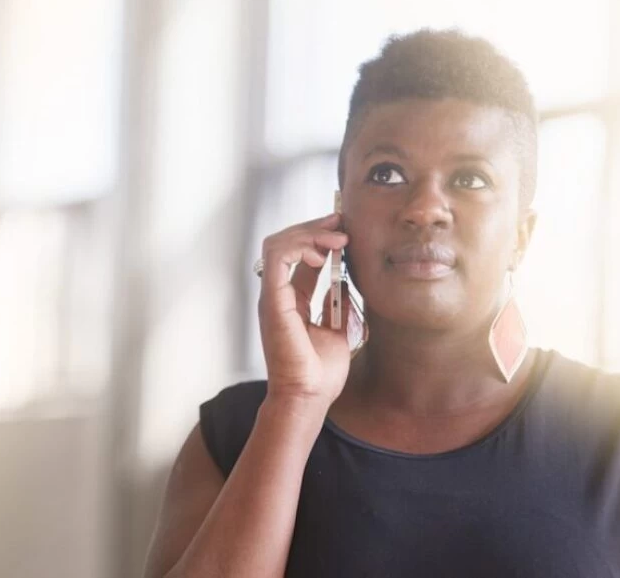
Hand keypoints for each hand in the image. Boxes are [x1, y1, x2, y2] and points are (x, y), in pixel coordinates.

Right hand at [257, 212, 354, 407]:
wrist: (310, 396)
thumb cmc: (319, 373)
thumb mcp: (338, 328)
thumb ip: (337, 303)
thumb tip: (347, 280)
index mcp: (290, 300)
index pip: (298, 255)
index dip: (319, 236)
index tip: (344, 228)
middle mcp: (277, 294)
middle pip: (285, 242)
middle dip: (314, 226)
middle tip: (341, 222)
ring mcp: (272, 296)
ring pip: (278, 244)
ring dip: (308, 233)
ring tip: (336, 237)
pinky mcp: (273, 301)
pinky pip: (278, 259)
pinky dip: (300, 247)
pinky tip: (324, 254)